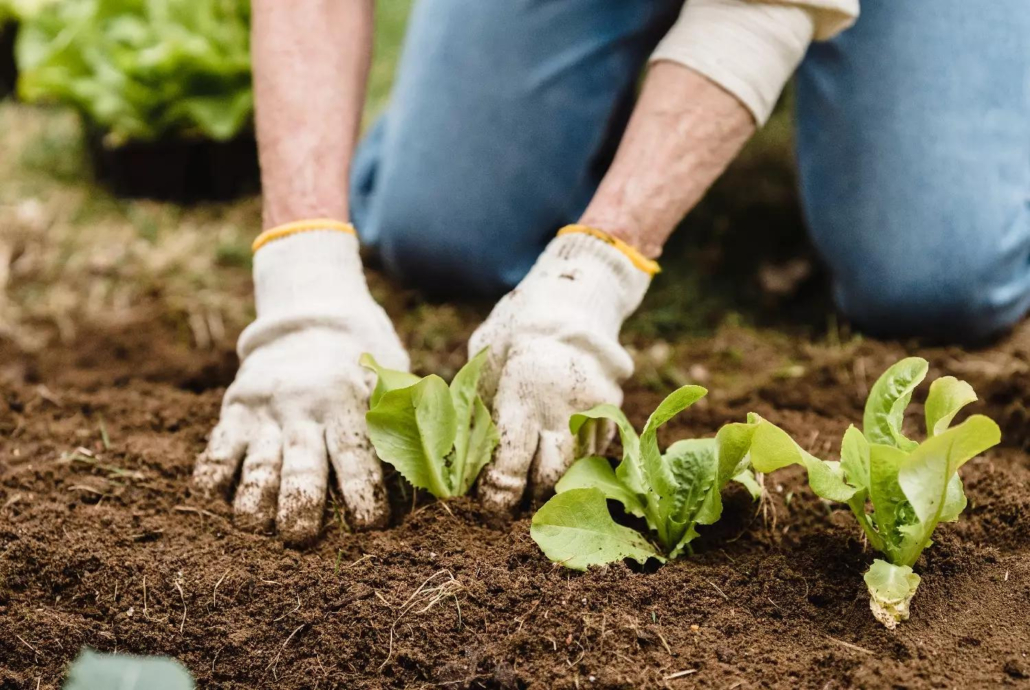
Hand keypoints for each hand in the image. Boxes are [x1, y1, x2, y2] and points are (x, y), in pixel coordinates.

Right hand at [192, 229, 407, 544]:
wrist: (313, 318)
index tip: (369, 525)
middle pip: (301, 466)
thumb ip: (413, 422)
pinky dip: (213, 476)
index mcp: (350, 402)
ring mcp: (267, 410)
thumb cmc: (366, 367)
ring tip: (257, 526)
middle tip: (301, 539)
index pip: (356, 454)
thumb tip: (447, 474)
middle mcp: (305, 408)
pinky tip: (216, 498)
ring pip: (257, 464)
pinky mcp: (235, 409)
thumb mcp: (393, 381)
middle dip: (301, 507)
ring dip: (255, 501)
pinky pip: (217, 448)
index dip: (362, 493)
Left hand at [469, 231, 651, 514]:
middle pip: (550, 476)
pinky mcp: (614, 408)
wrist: (572, 300)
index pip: (511, 465)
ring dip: (556, 483)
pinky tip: (559, 456)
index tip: (489, 503)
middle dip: (530, 495)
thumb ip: (480, 410)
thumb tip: (466, 461)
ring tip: (536, 485)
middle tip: (514, 500)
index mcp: (523, 392)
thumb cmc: (515, 332)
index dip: (498, 493)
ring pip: (578, 469)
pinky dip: (578, 461)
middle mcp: (563, 405)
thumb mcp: (486, 363)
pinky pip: (596, 451)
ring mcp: (594, 408)